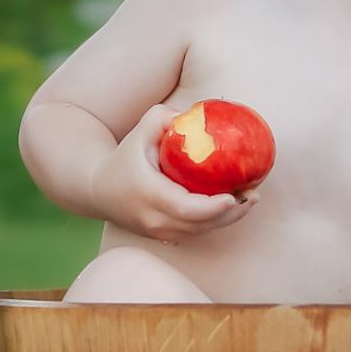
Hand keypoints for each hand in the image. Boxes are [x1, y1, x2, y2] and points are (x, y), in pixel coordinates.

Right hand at [86, 102, 260, 243]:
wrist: (96, 191)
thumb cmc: (123, 157)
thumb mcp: (140, 131)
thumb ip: (163, 118)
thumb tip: (194, 115)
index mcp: (147, 194)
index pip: (185, 208)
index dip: (212, 207)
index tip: (233, 196)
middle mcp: (152, 218)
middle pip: (199, 224)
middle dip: (231, 214)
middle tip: (253, 195)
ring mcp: (157, 231)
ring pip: (200, 232)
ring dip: (227, 219)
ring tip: (249, 199)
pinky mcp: (163, 236)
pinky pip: (195, 232)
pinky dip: (215, 222)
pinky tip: (233, 206)